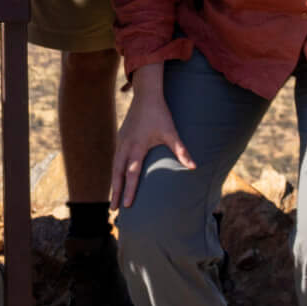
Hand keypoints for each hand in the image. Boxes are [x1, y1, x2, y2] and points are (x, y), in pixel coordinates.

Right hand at [109, 66, 193, 210]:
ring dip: (114, 183)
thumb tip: (193, 167)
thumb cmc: (160, 114)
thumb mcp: (171, 132)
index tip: (127, 205)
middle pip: (117, 174)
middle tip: (114, 210)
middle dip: (116, 192)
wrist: (146, 95)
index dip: (129, 190)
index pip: (132, 173)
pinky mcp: (122, 138)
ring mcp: (121, 141)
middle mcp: (125, 146)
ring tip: (113, 197)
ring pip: (114, 167)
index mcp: (136, 147)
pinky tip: (117, 178)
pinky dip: (115, 171)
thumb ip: (180, 150)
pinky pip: (116, 158)